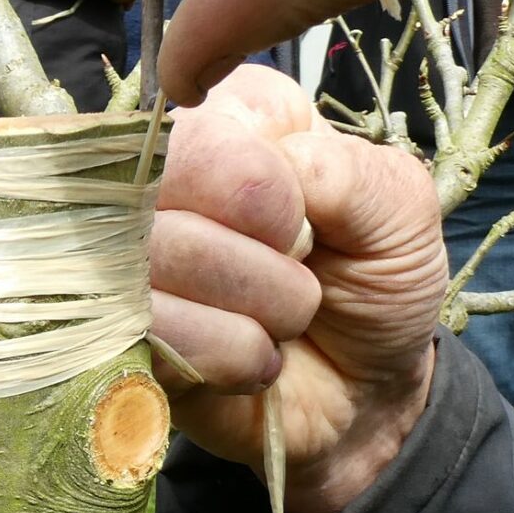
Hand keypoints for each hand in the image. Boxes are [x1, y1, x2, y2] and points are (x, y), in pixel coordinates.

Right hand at [149, 65, 446, 512]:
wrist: (363, 393)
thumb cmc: (374, 283)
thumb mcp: (399, 212)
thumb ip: (350, 172)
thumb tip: (278, 169)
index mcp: (229, 120)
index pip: (208, 131)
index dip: (270, 191)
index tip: (310, 223)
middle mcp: (161, 178)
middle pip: (170, 190)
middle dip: (266, 256)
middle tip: (299, 275)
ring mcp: (124, 257)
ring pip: (164, 261)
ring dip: (259, 310)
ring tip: (281, 323)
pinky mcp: (114, 333)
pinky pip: (158, 333)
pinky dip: (232, 356)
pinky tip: (250, 361)